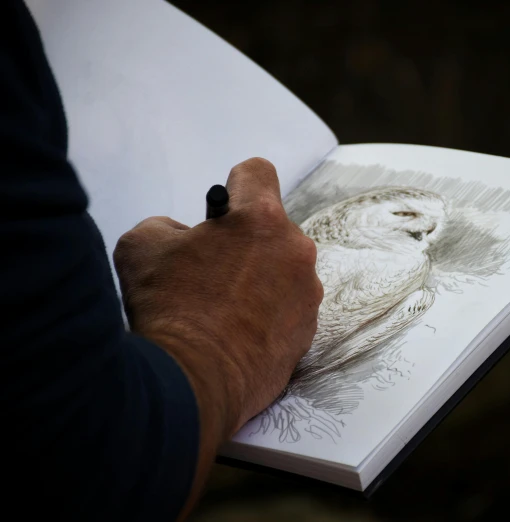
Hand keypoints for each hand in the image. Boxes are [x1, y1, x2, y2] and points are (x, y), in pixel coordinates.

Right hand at [113, 158, 322, 517]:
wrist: (193, 383)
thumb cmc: (169, 308)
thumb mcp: (142, 246)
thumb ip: (169, 227)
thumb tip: (186, 238)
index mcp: (262, 219)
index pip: (258, 172)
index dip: (234, 184)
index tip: (220, 211)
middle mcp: (296, 251)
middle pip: (272, 229)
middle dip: (245, 241)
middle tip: (212, 269)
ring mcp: (308, 295)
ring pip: (283, 271)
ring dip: (260, 278)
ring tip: (223, 308)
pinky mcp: (308, 333)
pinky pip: (288, 309)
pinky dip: (267, 314)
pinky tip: (237, 334)